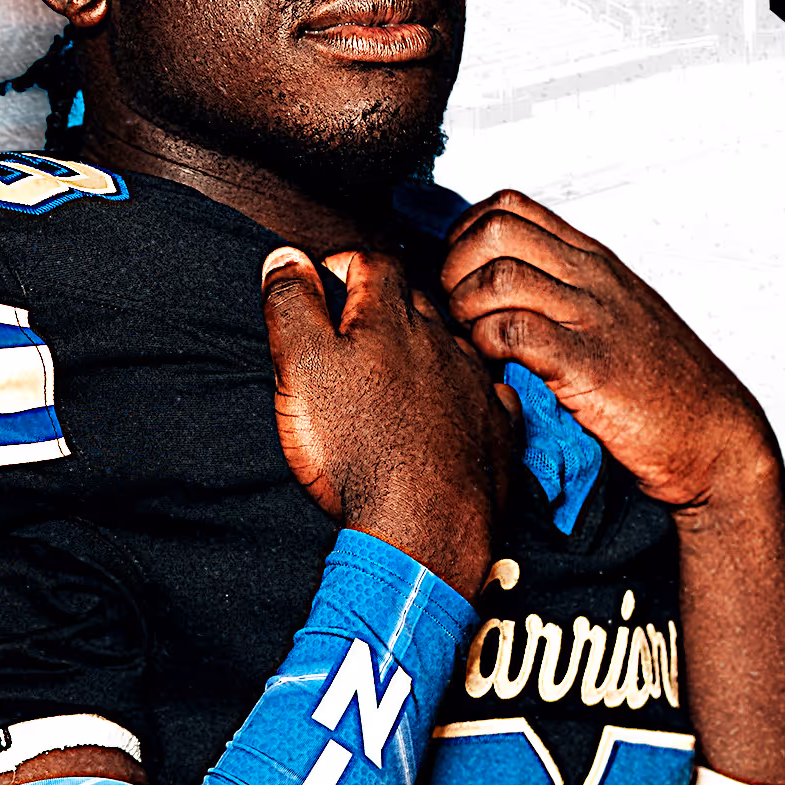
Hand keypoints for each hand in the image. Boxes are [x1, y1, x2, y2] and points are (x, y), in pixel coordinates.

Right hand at [261, 246, 515, 601]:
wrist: (423, 527)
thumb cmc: (356, 449)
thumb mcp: (301, 366)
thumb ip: (291, 304)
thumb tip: (286, 257)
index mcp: (389, 319)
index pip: (371, 262)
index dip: (343, 266)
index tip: (325, 285)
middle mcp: (440, 341)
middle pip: (412, 302)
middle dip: (383, 309)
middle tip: (351, 338)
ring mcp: (475, 384)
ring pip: (450, 348)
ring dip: (424, 353)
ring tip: (394, 380)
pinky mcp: (497, 429)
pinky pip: (487, 396)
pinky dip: (466, 397)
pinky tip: (450, 414)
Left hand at [438, 191, 772, 515]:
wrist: (714, 438)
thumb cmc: (663, 387)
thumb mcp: (614, 315)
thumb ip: (564, 291)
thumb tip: (494, 287)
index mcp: (594, 260)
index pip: (510, 207)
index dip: (465, 237)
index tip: (461, 278)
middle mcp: (591, 278)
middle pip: (493, 230)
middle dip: (454, 268)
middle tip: (456, 312)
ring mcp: (591, 318)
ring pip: (496, 278)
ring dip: (466, 311)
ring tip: (474, 344)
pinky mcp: (588, 366)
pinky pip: (514, 333)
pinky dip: (488, 349)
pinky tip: (497, 370)